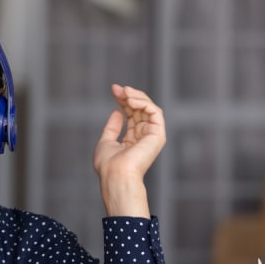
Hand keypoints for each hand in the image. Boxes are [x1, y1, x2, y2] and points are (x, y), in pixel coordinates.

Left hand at [93, 84, 166, 216]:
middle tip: (117, 88)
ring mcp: (152, 135)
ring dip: (136, 97)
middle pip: (140, 109)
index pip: (131, 114)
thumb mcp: (105, 142)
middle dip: (129, 96)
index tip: (114, 90)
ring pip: (149, 108)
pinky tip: (130, 100)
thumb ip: (112, 128)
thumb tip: (118, 111)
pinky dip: (143, 103)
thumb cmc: (108, 165)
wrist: (116, 175)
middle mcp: (144, 136)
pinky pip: (155, 112)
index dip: (123, 100)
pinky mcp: (158, 134)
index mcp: (132, 139)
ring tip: (124, 92)